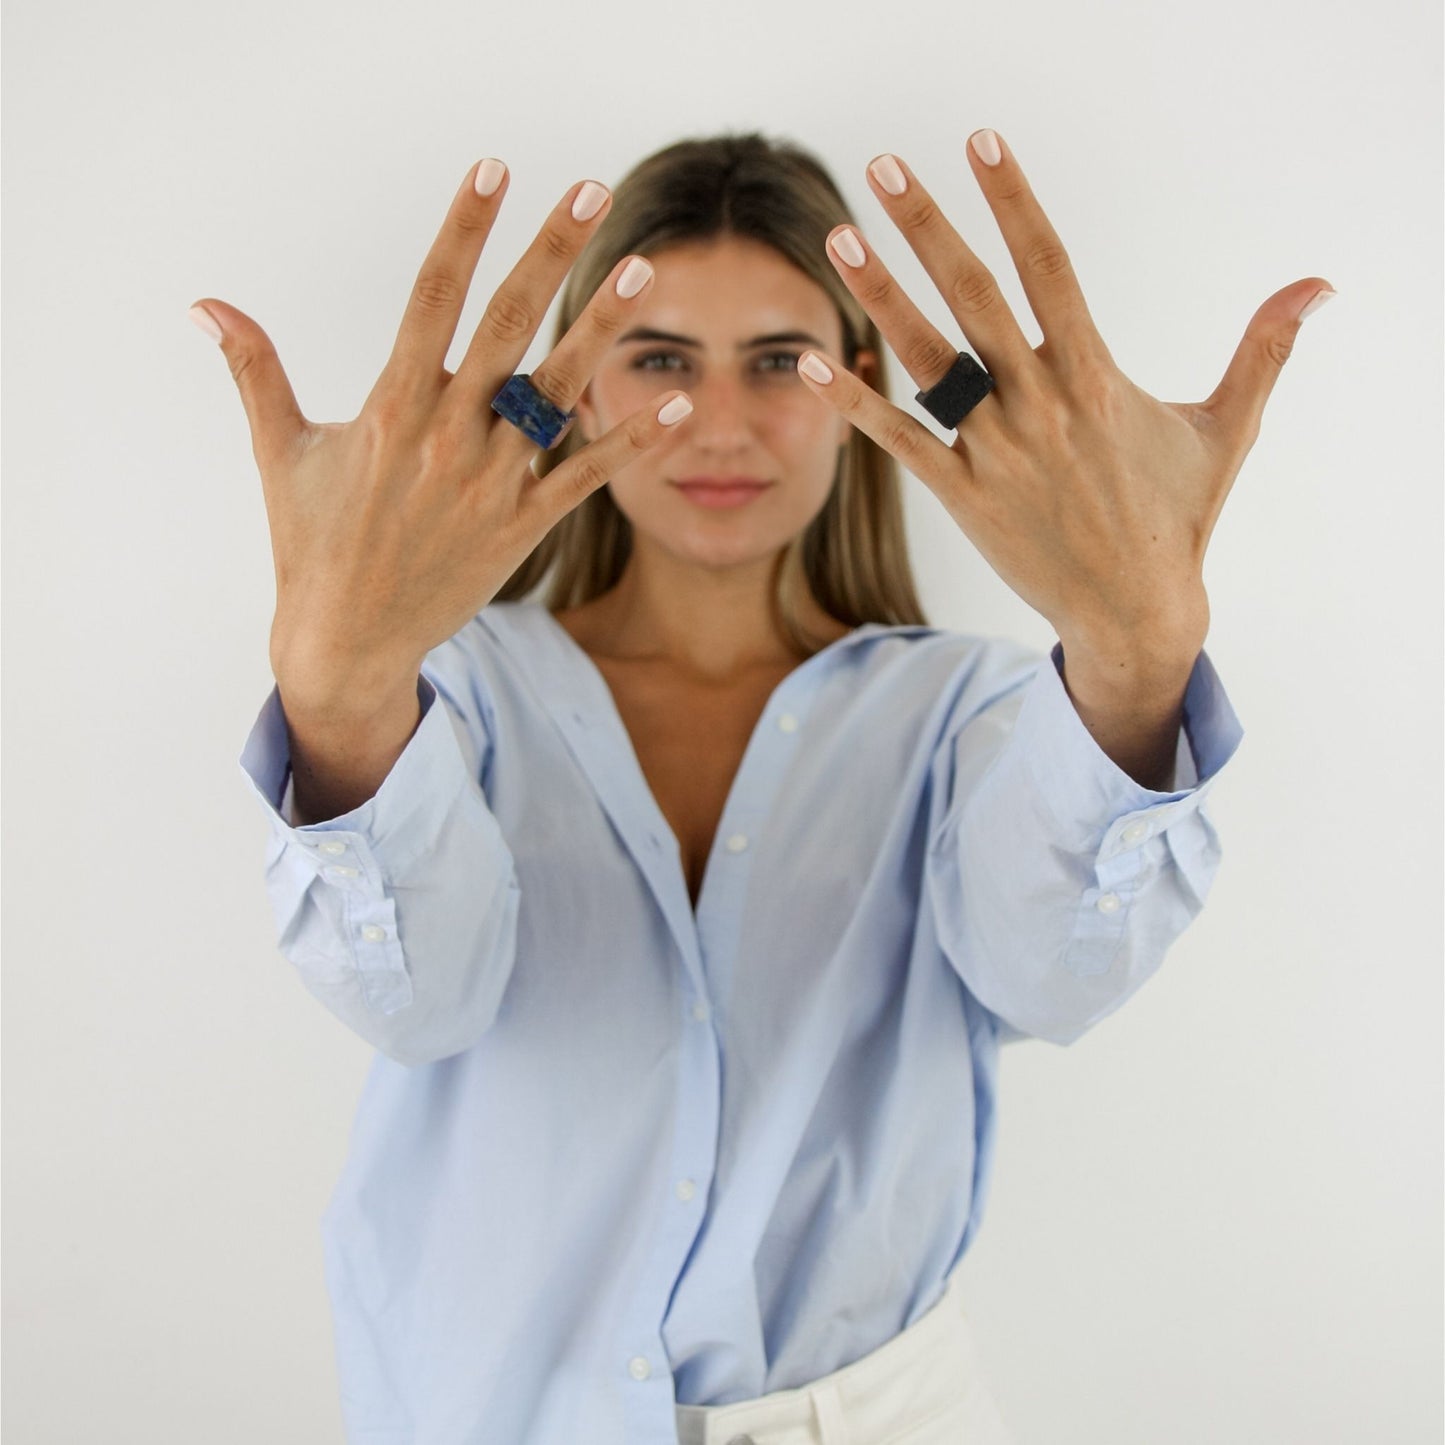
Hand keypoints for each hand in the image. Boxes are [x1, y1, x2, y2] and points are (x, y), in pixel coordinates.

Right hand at [189, 161, 691, 710]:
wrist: (348, 643)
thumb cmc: (311, 543)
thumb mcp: (279, 452)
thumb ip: (256, 371)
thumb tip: (205, 306)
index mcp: (390, 411)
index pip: (431, 299)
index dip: (464, 232)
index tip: (493, 169)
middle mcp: (446, 439)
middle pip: (507, 328)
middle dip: (551, 254)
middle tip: (592, 191)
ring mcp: (489, 485)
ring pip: (556, 395)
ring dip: (600, 331)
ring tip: (642, 271)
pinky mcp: (521, 529)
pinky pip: (585, 477)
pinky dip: (632, 442)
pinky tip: (677, 402)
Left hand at [796, 130, 1334, 671]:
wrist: (1134, 613)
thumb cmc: (1177, 519)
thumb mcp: (1228, 430)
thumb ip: (1262, 352)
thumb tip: (1318, 286)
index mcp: (1096, 377)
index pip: (1051, 268)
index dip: (1016, 201)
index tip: (982, 144)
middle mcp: (1041, 405)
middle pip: (976, 297)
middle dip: (930, 228)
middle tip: (887, 167)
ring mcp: (998, 451)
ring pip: (929, 361)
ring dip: (881, 297)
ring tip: (840, 238)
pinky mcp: (965, 497)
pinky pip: (901, 443)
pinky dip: (856, 404)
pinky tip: (811, 365)